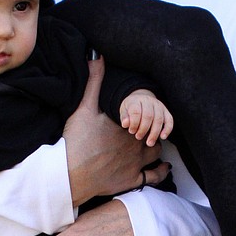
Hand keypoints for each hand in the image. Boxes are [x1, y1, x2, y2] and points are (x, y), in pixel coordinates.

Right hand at [64, 57, 170, 206]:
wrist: (72, 173)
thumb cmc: (77, 140)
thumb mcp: (84, 107)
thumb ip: (94, 81)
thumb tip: (97, 55)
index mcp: (127, 123)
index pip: (143, 115)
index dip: (142, 115)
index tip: (139, 115)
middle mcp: (136, 141)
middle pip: (152, 131)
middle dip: (151, 129)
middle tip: (146, 129)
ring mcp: (136, 162)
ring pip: (156, 151)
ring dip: (157, 147)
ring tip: (153, 144)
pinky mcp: (132, 180)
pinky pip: (154, 177)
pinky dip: (161, 171)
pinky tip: (164, 168)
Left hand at [120, 89, 172, 145]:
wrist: (140, 99)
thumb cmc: (131, 109)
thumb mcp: (124, 111)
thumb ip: (124, 117)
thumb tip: (125, 124)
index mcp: (137, 100)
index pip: (136, 111)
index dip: (134, 123)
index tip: (131, 131)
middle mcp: (149, 101)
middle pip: (148, 116)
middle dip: (143, 129)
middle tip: (138, 137)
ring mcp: (159, 105)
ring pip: (159, 119)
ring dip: (154, 133)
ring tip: (149, 143)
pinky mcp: (166, 111)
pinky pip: (169, 120)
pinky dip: (167, 129)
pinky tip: (162, 137)